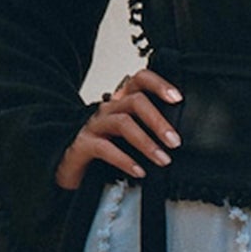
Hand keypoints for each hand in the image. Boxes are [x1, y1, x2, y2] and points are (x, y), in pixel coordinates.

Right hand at [55, 68, 183, 190]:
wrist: (73, 171)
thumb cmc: (106, 152)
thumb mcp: (131, 138)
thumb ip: (149, 131)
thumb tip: (178, 137)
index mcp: (121, 102)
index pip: (139, 80)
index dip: (158, 84)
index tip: (178, 98)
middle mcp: (108, 109)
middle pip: (135, 101)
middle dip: (158, 121)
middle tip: (174, 142)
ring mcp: (94, 125)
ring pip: (123, 123)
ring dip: (146, 142)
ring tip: (162, 159)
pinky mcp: (82, 145)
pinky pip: (104, 148)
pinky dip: (124, 160)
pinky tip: (138, 171)